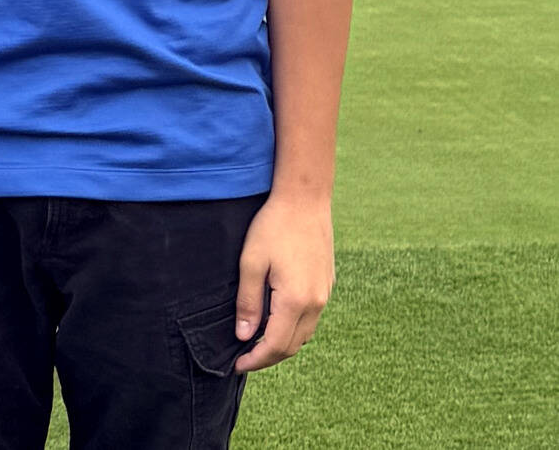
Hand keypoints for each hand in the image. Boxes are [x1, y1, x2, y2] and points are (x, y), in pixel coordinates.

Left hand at [233, 192, 334, 372]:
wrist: (305, 199)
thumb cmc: (273, 226)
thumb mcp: (251, 262)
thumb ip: (248, 302)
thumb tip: (243, 336)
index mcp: (296, 300)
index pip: (276, 345)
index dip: (256, 359)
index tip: (237, 365)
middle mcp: (316, 303)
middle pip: (292, 345)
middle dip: (267, 356)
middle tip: (244, 357)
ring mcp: (325, 294)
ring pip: (304, 334)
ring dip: (282, 343)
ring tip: (257, 341)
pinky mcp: (327, 284)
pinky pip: (311, 317)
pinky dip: (293, 327)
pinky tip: (277, 319)